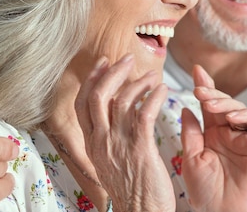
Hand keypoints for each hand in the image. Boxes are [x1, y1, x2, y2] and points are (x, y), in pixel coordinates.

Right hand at [74, 55, 174, 211]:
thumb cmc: (132, 187)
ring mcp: (119, 145)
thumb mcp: (111, 159)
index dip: (92, 80)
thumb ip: (110, 133)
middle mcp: (101, 142)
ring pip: (121, 101)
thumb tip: (116, 106)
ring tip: (153, 76)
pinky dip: (154, 96)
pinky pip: (144, 113)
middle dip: (113, 72)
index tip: (104, 63)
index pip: (83, 104)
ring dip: (139, 82)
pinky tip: (163, 90)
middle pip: (97, 96)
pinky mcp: (140, 148)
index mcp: (92, 144)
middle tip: (128, 58)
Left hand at [181, 65, 246, 211]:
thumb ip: (190, 132)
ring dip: (226, 102)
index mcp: (212, 134)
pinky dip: (246, 115)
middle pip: (224, 103)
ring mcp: (244, 137)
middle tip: (199, 88)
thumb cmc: (205, 193)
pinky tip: (232, 117)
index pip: (208, 105)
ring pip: (240, 108)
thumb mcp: (190, 159)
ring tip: (210, 103)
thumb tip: (185, 108)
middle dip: (212, 92)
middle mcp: (228, 132)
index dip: (204, 86)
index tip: (196, 70)